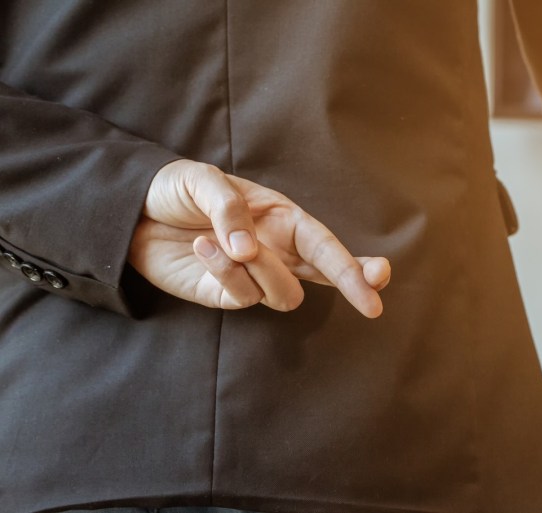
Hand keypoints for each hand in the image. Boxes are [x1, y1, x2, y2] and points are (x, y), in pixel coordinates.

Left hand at [129, 159, 390, 315]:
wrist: (129, 212)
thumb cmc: (175, 188)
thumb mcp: (204, 180)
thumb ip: (230, 211)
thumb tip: (250, 250)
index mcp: (282, 219)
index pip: (326, 244)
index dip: (355, 265)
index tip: (380, 279)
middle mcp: (275, 250)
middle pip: (324, 276)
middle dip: (351, 285)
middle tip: (371, 302)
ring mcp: (252, 276)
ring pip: (283, 293)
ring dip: (258, 270)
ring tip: (215, 242)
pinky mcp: (224, 295)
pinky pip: (242, 295)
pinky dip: (224, 272)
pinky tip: (201, 248)